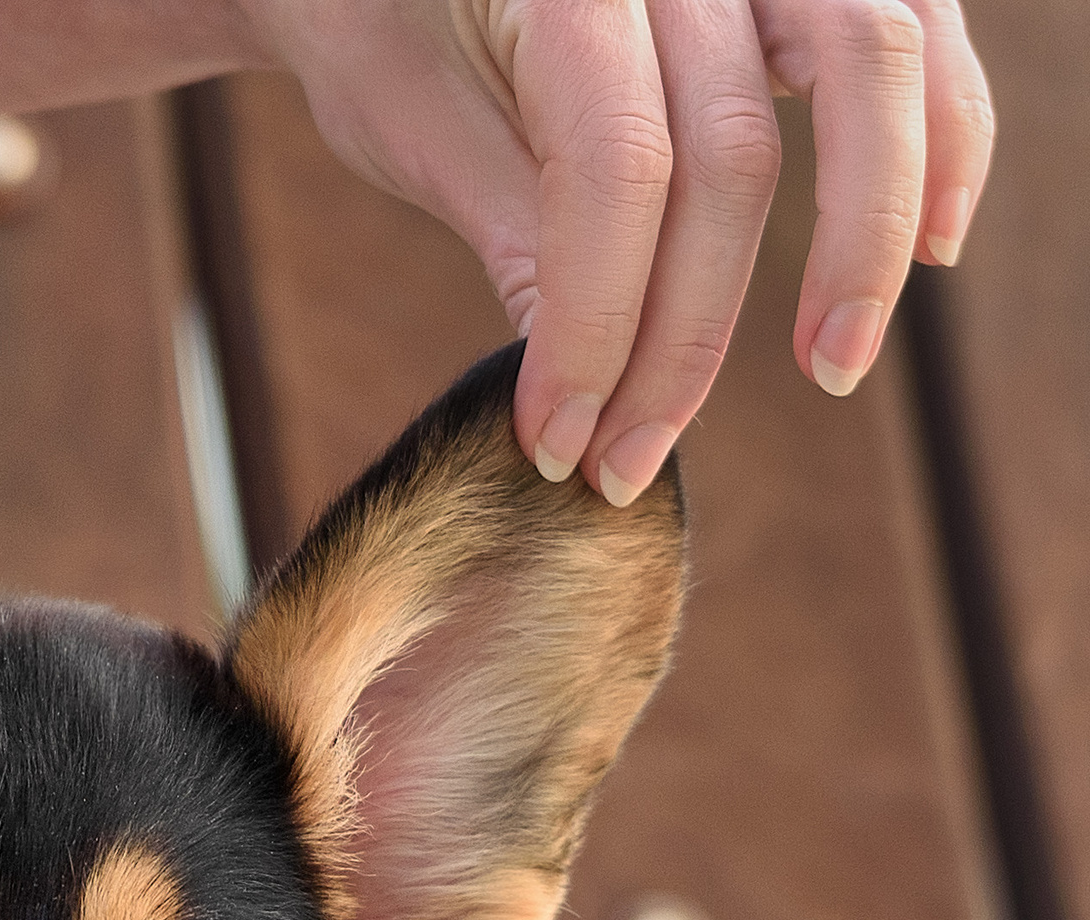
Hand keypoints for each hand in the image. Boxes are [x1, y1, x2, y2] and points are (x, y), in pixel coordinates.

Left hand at [235, 0, 994, 500]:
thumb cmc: (387, 9)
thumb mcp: (409, 113)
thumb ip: (510, 220)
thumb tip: (582, 376)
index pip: (618, 170)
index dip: (596, 328)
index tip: (558, 445)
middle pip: (734, 153)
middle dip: (685, 336)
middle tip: (631, 460)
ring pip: (869, 68)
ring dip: (864, 238)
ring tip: (832, 365)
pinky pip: (919, 26)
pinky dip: (945, 131)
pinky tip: (937, 241)